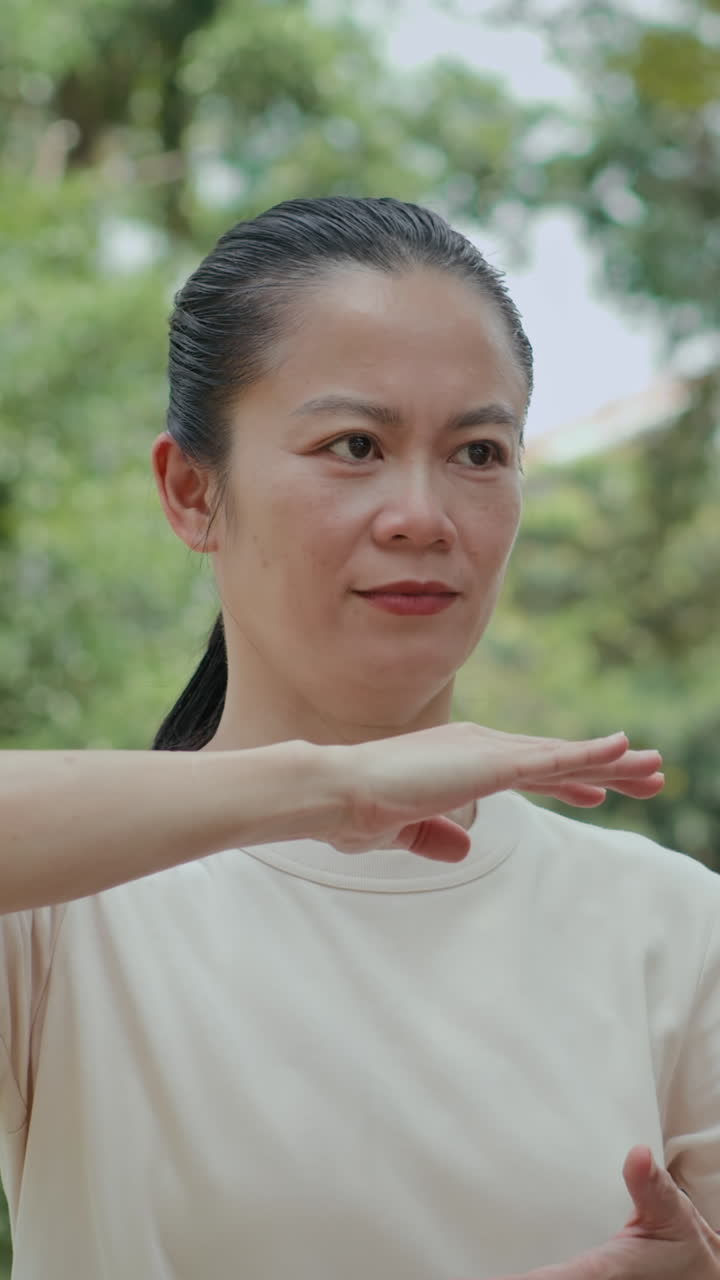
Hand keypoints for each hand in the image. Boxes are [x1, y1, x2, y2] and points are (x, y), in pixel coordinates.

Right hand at [321, 723, 662, 859]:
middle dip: (604, 769)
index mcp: (460, 760)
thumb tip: (462, 848)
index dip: (567, 778)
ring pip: (563, 757)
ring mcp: (487, 751)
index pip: (526, 770)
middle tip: (650, 776)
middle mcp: (479, 747)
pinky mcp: (490, 762)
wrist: (334, 792)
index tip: (598, 788)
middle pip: (555, 759)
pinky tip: (625, 751)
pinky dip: (590, 754)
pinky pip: (552, 758)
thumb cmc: (357, 811)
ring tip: (657, 768)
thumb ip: (435, 836)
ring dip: (615, 764)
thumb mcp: (406, 830)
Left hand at [461, 1145, 719, 1279]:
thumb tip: (638, 1154)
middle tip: (453, 1268)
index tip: (493, 1274)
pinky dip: (530, 1277)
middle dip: (510, 1277)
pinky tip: (502, 1269)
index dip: (524, 1279)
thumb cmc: (680, 1247)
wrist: (700, 1279)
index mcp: (604, 1270)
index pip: (554, 1279)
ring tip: (460, 1269)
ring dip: (515, 1277)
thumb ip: (653, 1187)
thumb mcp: (672, 1215)